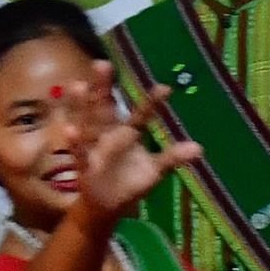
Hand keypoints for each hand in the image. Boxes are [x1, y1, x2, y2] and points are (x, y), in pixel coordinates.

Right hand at [51, 63, 199, 218]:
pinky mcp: (84, 163)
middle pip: (105, 106)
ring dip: (82, 105)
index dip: (152, 103)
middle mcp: (110, 132)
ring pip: (87, 121)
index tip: (165, 88)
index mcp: (129, 132)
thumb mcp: (154, 171)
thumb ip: (172, 157)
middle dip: (103, 87)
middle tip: (103, 64)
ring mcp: (95, 145)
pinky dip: (75, 141)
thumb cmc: (131, 182)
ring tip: (79, 86)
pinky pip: (79, 151)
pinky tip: (70, 130)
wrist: (108, 206)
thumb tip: (199, 148)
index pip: (141, 114)